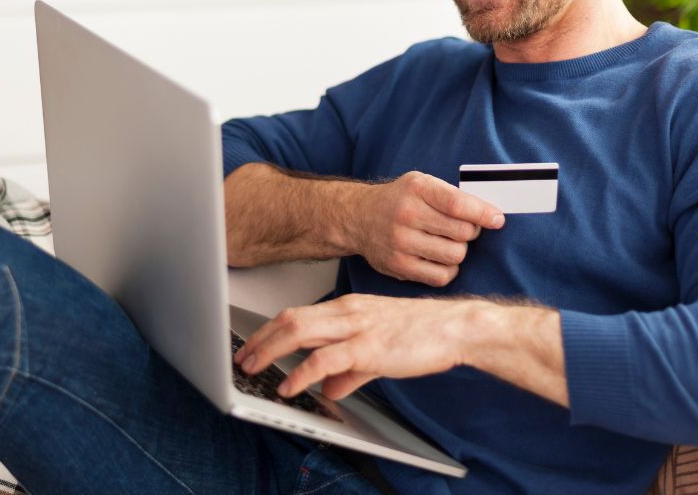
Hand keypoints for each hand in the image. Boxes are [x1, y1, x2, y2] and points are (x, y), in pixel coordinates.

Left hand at [234, 293, 484, 399]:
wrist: (455, 327)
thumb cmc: (423, 334)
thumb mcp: (379, 353)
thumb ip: (352, 371)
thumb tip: (331, 389)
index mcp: (349, 308)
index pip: (299, 313)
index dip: (270, 330)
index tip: (253, 344)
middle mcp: (347, 312)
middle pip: (290, 318)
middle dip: (261, 339)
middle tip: (242, 357)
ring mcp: (357, 326)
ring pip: (300, 331)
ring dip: (270, 350)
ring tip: (254, 368)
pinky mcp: (368, 346)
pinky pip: (325, 358)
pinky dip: (301, 372)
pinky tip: (290, 386)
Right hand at [346, 171, 503, 286]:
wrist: (359, 217)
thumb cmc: (400, 200)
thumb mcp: (421, 184)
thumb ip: (452, 196)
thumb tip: (491, 216)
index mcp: (417, 189)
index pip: (458, 204)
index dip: (483, 214)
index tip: (497, 220)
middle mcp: (407, 214)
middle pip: (462, 233)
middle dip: (470, 232)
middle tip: (463, 229)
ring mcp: (401, 242)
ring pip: (455, 256)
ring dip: (459, 251)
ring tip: (448, 243)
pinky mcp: (399, 266)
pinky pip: (441, 276)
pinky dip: (448, 269)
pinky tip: (440, 259)